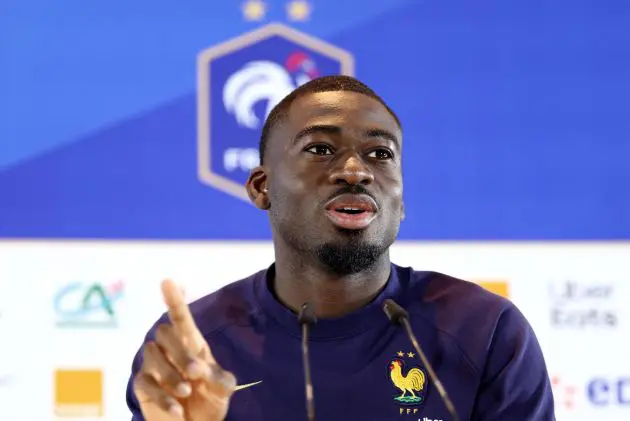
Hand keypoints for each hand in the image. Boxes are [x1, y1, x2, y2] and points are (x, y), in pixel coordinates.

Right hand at [133, 280, 235, 420]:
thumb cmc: (209, 402)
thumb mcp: (222, 390)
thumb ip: (221, 380)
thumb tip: (207, 372)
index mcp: (191, 344)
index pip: (180, 317)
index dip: (174, 299)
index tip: (167, 281)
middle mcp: (169, 350)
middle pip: (164, 333)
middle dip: (180, 352)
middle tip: (196, 373)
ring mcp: (153, 366)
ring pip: (150, 355)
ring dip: (170, 374)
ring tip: (186, 392)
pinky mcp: (142, 387)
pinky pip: (145, 384)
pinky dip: (162, 397)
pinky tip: (177, 409)